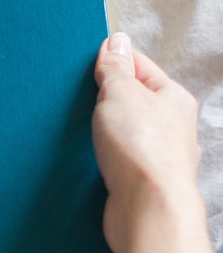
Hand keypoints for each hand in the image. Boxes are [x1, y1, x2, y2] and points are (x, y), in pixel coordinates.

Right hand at [93, 33, 200, 252]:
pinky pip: (117, 162)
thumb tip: (116, 42)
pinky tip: (86, 160)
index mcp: (173, 98)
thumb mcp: (121, 93)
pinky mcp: (140, 184)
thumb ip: (116, 68)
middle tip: (78, 99)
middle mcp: (171, 127)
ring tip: (79, 131)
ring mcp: (156, 157)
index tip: (86, 64)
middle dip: (103, 100)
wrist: (148, 210)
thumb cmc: (142, 149)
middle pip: (131, 102)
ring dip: (101, 133)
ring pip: (123, 134)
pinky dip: (101, 159)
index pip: (140, 66)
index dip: (111, 62)